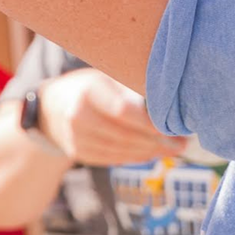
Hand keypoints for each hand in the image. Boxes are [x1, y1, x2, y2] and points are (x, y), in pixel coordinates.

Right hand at [39, 67, 186, 166]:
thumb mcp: (108, 76)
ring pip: (122, 150)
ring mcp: (76, 137)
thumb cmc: (91, 86)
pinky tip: (152, 152)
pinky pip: (114, 158)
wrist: (53, 105)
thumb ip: (133, 88)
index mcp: (88, 91)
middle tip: (182, 144)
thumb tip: (172, 103)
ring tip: (172, 149)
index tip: (175, 128)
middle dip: (157, 142)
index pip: (124, 111)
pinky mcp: (79, 152)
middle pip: (126, 135)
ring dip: (151, 152)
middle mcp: (78, 115)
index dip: (151, 124)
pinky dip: (136, 157)